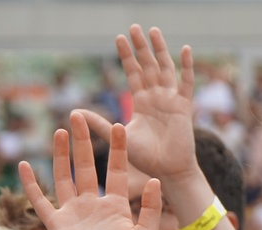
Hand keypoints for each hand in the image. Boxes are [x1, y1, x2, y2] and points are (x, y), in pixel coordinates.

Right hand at [19, 111, 161, 229]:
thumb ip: (151, 209)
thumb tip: (157, 181)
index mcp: (116, 207)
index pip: (116, 171)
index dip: (118, 150)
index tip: (119, 126)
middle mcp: (93, 206)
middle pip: (87, 168)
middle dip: (84, 142)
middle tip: (80, 116)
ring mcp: (74, 214)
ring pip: (64, 177)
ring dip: (62, 155)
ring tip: (60, 131)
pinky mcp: (57, 224)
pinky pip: (41, 201)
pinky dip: (31, 185)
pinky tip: (24, 166)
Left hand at [80, 24, 197, 185]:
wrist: (166, 170)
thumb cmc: (145, 158)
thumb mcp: (118, 135)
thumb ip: (98, 123)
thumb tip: (74, 112)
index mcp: (142, 103)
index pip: (133, 73)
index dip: (127, 56)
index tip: (119, 38)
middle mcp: (156, 97)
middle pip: (148, 66)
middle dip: (141, 47)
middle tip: (134, 27)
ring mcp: (171, 100)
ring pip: (165, 68)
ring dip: (160, 50)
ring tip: (152, 31)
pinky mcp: (183, 106)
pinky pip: (186, 83)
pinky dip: (187, 66)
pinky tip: (186, 49)